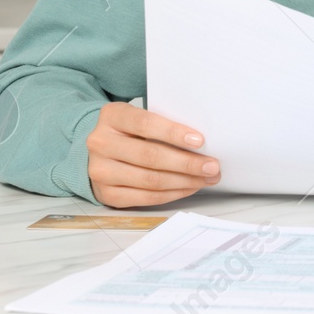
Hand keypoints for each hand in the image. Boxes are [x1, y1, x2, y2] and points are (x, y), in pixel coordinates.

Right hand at [87, 100, 219, 207]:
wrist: (101, 151)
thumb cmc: (130, 132)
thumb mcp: (140, 118)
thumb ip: (163, 124)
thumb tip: (202, 143)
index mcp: (112, 116)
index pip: (146, 124)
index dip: (174, 133)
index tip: (200, 141)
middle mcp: (101, 143)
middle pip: (150, 156)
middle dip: (187, 163)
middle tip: (212, 166)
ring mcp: (100, 171)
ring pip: (150, 180)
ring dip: (184, 181)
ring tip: (206, 178)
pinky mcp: (107, 194)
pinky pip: (146, 197)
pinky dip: (172, 193)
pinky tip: (189, 187)